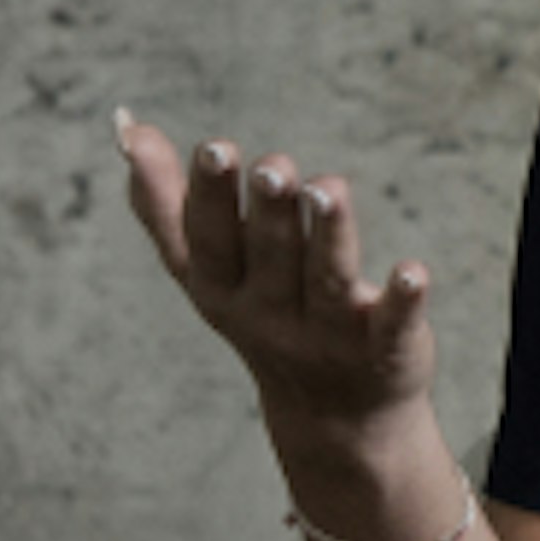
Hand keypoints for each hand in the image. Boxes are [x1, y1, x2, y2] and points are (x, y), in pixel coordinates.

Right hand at [117, 110, 436, 432]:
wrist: (333, 416)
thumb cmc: (262, 314)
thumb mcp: (205, 270)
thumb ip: (165, 201)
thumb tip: (126, 124)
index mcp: (222, 288)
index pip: (210, 241)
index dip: (210, 197)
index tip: (215, 147)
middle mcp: (271, 312)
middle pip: (272, 256)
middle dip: (270, 210)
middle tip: (273, 165)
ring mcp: (328, 333)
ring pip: (328, 279)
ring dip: (330, 234)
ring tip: (328, 188)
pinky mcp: (384, 348)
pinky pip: (393, 324)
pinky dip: (402, 300)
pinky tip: (413, 272)